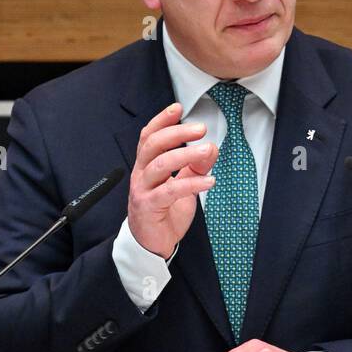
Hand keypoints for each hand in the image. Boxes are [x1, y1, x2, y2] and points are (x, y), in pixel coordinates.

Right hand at [127, 101, 217, 258]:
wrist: (151, 244)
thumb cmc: (164, 212)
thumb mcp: (183, 185)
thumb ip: (194, 167)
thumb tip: (211, 147)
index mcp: (146, 165)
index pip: (149, 136)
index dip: (161, 120)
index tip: (178, 107)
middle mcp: (141, 174)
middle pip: (154, 145)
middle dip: (178, 132)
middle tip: (201, 128)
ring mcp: (142, 190)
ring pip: (160, 165)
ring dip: (186, 154)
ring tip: (208, 149)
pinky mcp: (148, 207)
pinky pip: (170, 191)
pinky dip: (192, 183)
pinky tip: (210, 181)